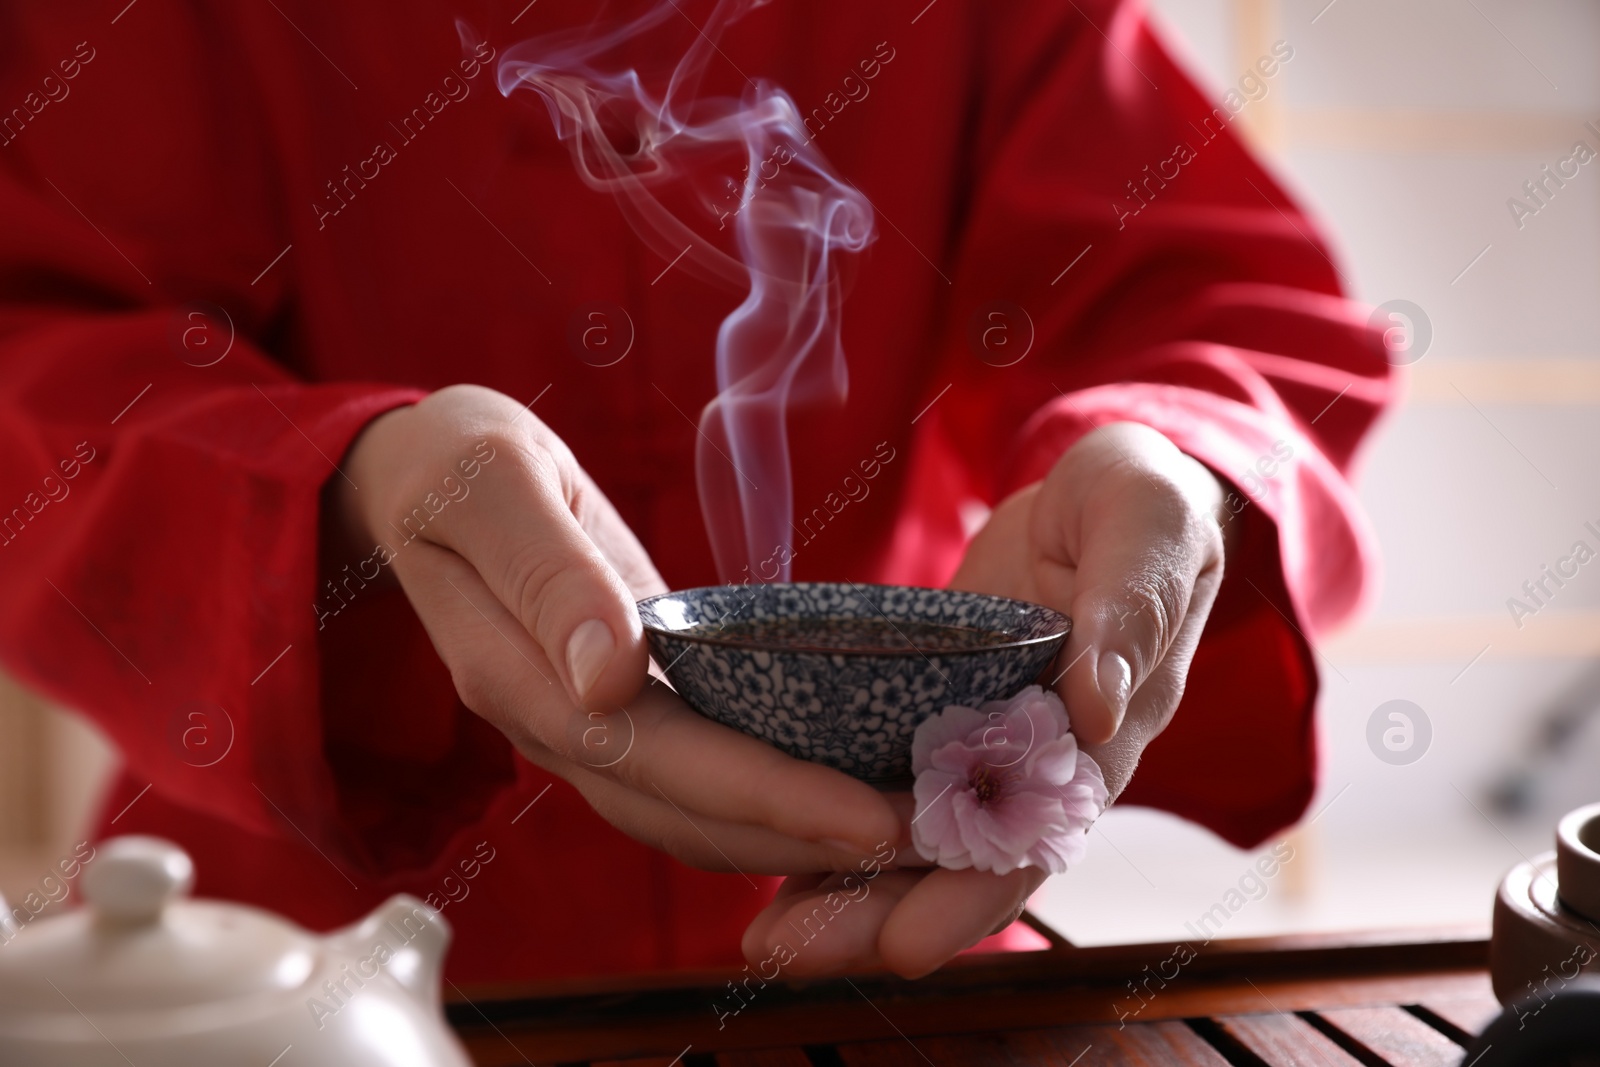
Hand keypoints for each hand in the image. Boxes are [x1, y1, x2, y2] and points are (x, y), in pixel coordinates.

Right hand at [332, 385, 899, 876]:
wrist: (419, 481)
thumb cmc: (451, 464)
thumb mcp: (489, 485)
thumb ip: (547, 574)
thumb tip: (612, 675)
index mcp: (518, 676)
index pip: (652, 760)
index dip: (762, 796)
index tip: (865, 817)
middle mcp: (553, 723)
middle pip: (681, 811)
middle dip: (799, 834)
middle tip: (919, 841)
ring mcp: (582, 726)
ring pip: (687, 815)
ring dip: (787, 836)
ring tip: (897, 836)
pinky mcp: (616, 711)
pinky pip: (691, 779)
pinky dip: (763, 800)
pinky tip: (833, 792)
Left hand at [742, 422, 1226, 976]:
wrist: (1104, 493)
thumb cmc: (1139, 502)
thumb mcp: (1143, 526)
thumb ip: (1125, 607)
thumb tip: (1099, 703)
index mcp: (1104, 732)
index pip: (1039, 834)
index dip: (974, 893)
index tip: (905, 945)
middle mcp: (1044, 760)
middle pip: (964, 861)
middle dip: (882, 913)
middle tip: (792, 953)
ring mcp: (989, 744)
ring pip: (921, 838)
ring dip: (849, 888)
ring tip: (767, 933)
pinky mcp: (944, 718)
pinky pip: (892, 783)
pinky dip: (840, 826)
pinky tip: (774, 862)